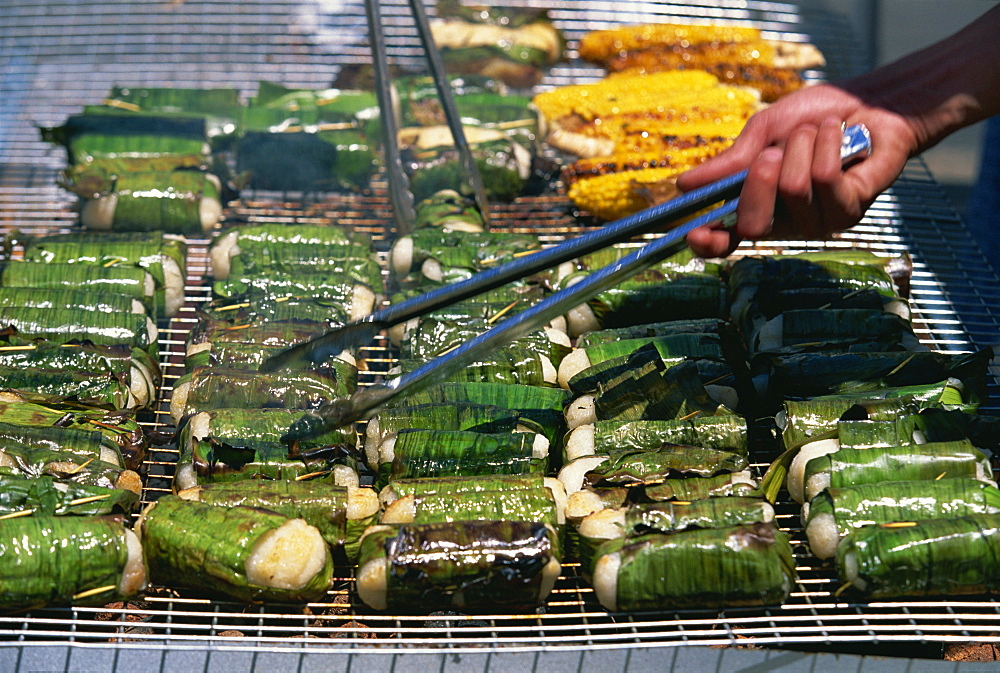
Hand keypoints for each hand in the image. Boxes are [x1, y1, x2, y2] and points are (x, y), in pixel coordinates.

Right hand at [676, 82, 919, 256]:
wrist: (868, 103)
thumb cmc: (813, 118)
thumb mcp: (763, 132)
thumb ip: (730, 162)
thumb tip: (683, 184)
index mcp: (755, 206)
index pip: (725, 240)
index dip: (708, 242)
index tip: (695, 233)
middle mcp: (783, 223)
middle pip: (753, 223)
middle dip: (758, 179)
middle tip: (773, 151)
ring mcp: (817, 223)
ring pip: (792, 189)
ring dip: (802, 146)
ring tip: (817, 133)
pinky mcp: (849, 212)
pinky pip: (824, 178)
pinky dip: (827, 144)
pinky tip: (839, 136)